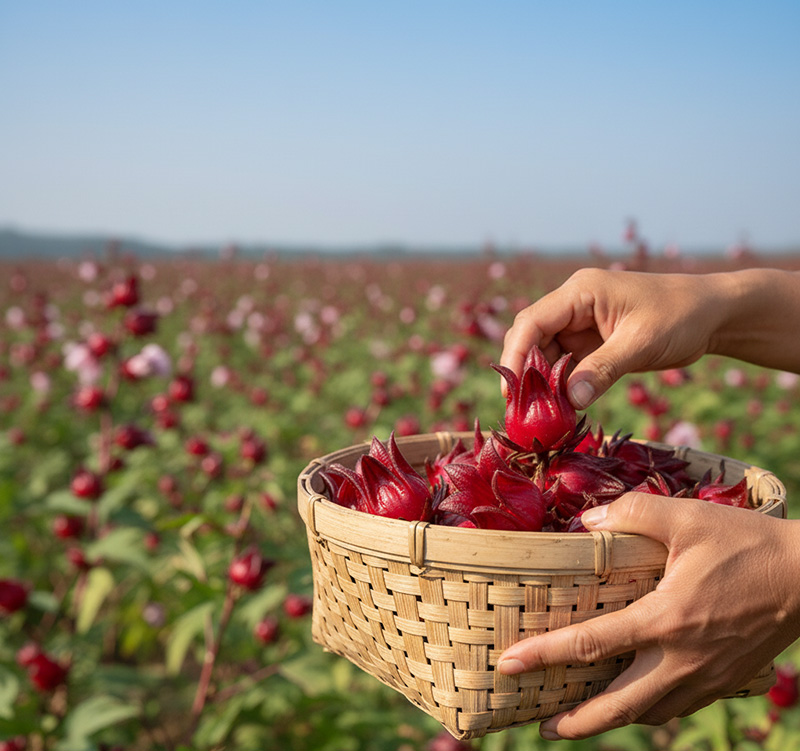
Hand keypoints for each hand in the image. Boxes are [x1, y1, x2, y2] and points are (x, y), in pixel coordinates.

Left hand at [496, 493, 799, 740]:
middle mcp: (682, 660)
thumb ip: (632, 513)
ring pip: (648, 713)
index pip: (591, 644)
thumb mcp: (687, 517)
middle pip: (616, 706)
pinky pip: (676, 707)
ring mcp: (706, 678)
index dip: (544, 656)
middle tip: (539, 724)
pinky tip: (634, 701)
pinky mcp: (725, 682)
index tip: (508, 665)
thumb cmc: (748, 544)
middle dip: (574, 721)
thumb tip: (586, 522)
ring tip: (577, 718)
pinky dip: (646, 711)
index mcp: (666, 619)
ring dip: (609, 720)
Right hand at [500, 269, 723, 407]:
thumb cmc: (681, 316)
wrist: (713, 314)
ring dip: (541, 384)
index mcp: (580, 291)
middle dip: (524, 374)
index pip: (532, 322)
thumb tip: (568, 402)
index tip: (510, 391)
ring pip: (544, 354)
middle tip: (521, 412)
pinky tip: (560, 409)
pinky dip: (560, 387)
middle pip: (531, 338)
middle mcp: (573, 305)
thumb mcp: (641, 343)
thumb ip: (602, 370)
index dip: (515, 356)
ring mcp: (580, 324)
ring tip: (540, 416)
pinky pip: (564, 365)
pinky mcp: (590, 343)